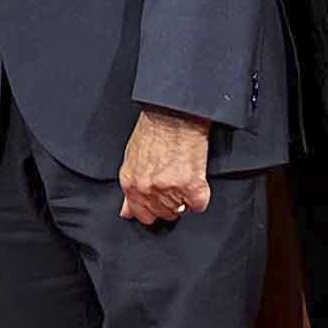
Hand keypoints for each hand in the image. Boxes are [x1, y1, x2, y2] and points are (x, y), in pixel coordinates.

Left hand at [118, 107, 212, 226]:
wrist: (173, 113)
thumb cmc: (153, 130)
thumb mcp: (131, 159)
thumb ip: (130, 188)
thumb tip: (126, 212)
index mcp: (131, 183)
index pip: (142, 214)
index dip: (154, 209)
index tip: (161, 202)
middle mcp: (147, 188)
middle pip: (164, 214)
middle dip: (171, 202)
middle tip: (175, 182)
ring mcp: (168, 188)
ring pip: (182, 210)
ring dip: (186, 198)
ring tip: (184, 175)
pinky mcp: (191, 184)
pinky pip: (199, 204)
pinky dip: (200, 196)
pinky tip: (195, 179)